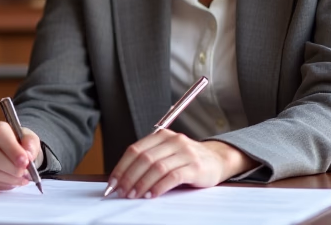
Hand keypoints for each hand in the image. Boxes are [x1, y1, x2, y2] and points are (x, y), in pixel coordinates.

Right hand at [0, 120, 41, 191]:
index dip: (11, 149)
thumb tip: (28, 154)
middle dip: (10, 167)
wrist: (17, 157)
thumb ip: (31, 144)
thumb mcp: (31, 140)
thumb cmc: (22, 146)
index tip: (25, 161)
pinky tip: (12, 182)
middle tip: (24, 172)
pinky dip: (3, 185)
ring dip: (8, 178)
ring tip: (21, 178)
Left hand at [107, 132, 252, 198]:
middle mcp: (173, 141)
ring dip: (142, 184)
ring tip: (134, 195)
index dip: (121, 166)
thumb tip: (123, 177)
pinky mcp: (196, 166)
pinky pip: (173, 177)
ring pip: (157, 168)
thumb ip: (149, 159)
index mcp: (162, 135)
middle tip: (122, 191)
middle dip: (129, 177)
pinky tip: (152, 195)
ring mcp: (185, 152)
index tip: (113, 182)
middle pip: (144, 158)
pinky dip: (159, 187)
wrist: (217, 160)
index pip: (135, 149)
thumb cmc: (188, 159)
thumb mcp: (167, 153)